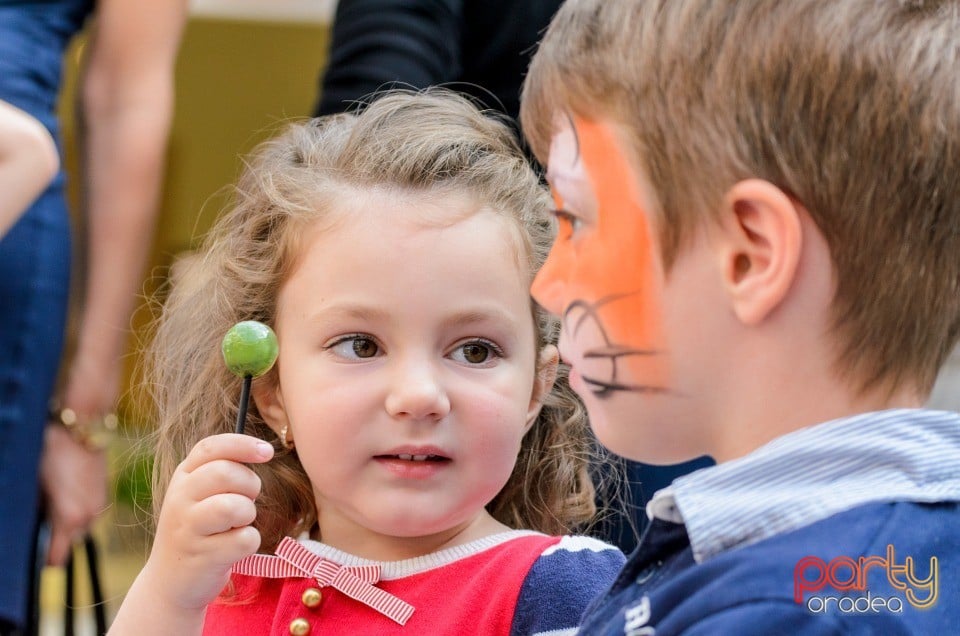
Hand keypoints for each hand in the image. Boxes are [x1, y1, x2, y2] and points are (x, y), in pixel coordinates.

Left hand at [39, 424, 107, 565]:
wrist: (82, 426)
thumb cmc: (52, 453)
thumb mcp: (35, 486)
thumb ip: (37, 513)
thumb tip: (35, 528)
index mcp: (70, 518)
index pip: (57, 556)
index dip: (45, 558)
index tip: (37, 557)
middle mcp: (89, 515)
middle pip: (71, 541)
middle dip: (58, 536)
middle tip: (43, 520)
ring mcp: (100, 504)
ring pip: (82, 525)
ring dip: (70, 521)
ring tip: (55, 502)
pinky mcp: (105, 492)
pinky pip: (90, 510)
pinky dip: (80, 507)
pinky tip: (68, 490)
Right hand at [139, 434, 273, 610]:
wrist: (170, 581)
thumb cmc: (199, 527)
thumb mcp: (200, 493)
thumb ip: (223, 468)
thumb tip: (263, 450)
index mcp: (183, 477)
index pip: (211, 447)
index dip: (243, 445)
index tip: (268, 452)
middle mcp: (180, 499)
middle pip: (226, 473)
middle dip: (250, 485)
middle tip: (247, 500)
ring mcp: (188, 529)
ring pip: (234, 506)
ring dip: (248, 514)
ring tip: (236, 525)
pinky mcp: (204, 557)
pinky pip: (246, 539)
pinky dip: (249, 542)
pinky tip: (233, 548)